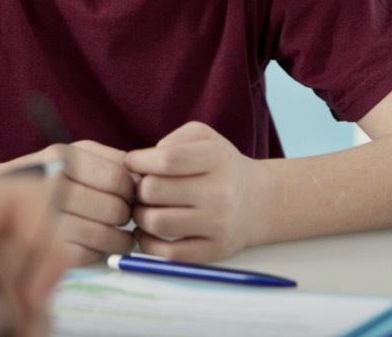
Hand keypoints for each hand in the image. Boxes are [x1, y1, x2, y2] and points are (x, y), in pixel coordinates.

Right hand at [12, 140, 135, 265]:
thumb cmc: (50, 172)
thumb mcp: (77, 153)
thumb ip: (112, 159)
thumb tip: (144, 178)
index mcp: (65, 157)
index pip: (118, 179)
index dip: (132, 191)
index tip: (130, 195)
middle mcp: (53, 185)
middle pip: (113, 209)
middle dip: (125, 216)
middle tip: (123, 217)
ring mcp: (45, 218)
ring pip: (103, 235)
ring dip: (119, 240)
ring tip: (119, 235)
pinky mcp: (42, 247)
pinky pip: (86, 255)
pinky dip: (98, 253)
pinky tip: (95, 245)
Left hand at [124, 121, 264, 261]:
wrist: (261, 202)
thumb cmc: (222, 167)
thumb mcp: (206, 138)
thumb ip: (174, 140)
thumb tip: (142, 164)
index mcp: (217, 159)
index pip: (167, 159)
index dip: (139, 160)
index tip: (131, 162)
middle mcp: (221, 192)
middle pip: (155, 191)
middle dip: (137, 189)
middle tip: (139, 189)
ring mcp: (219, 224)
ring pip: (156, 222)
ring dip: (139, 216)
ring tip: (143, 209)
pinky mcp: (215, 250)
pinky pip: (168, 253)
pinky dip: (147, 243)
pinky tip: (147, 232)